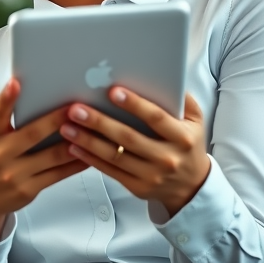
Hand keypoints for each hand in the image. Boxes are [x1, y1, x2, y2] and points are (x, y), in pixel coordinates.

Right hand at [0, 79, 88, 239]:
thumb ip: (6, 122)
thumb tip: (32, 97)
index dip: (6, 98)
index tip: (16, 83)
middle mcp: (0, 154)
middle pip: (32, 134)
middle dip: (56, 120)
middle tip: (76, 107)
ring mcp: (14, 174)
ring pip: (51, 156)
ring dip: (75, 142)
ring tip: (92, 129)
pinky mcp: (28, 189)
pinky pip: (58, 174)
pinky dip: (75, 164)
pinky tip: (89, 154)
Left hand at [60, 88, 210, 216]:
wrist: (192, 185)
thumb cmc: (188, 145)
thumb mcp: (196, 120)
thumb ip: (182, 99)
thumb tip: (164, 76)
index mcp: (182, 137)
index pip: (156, 118)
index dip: (135, 104)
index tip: (113, 91)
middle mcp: (167, 157)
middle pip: (128, 137)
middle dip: (100, 122)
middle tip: (76, 109)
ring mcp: (151, 175)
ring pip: (114, 156)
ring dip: (88, 141)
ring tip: (67, 126)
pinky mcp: (137, 187)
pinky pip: (109, 171)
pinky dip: (89, 158)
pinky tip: (74, 146)